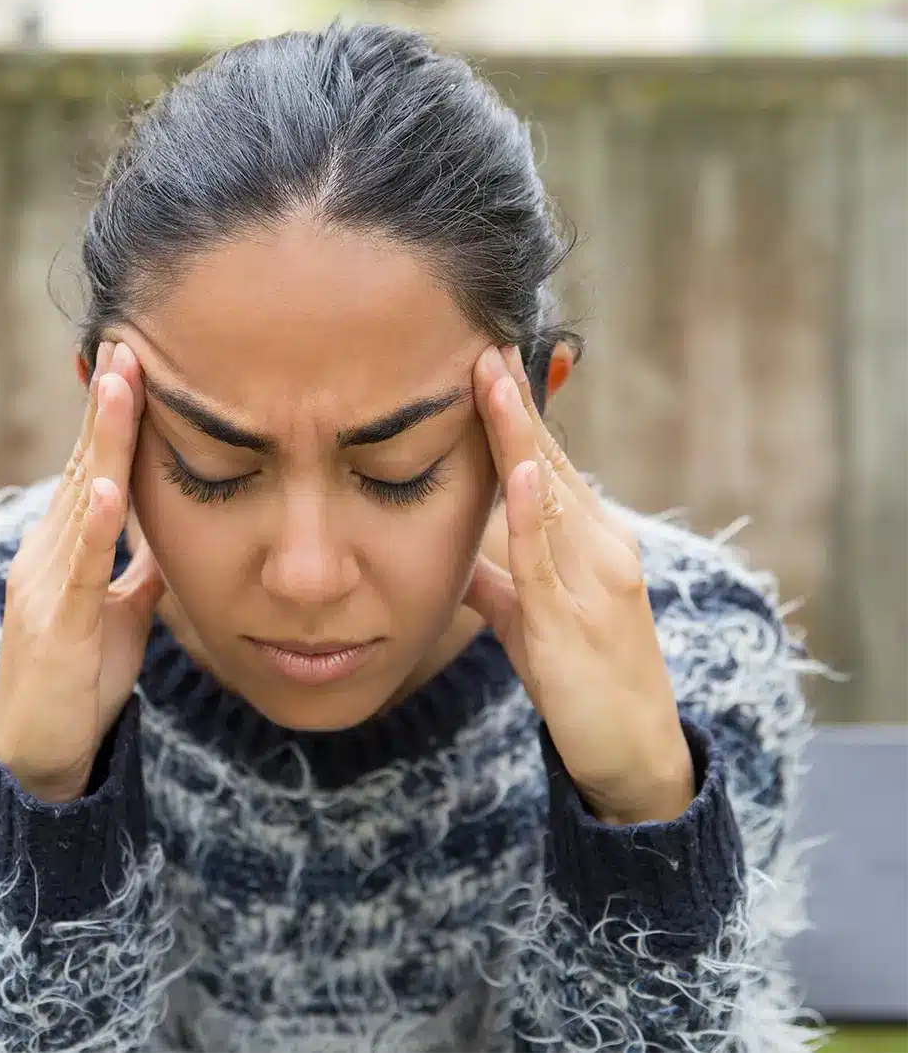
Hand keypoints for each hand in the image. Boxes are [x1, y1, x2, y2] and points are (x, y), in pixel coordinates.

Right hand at [0, 341, 164, 803]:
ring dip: (102, 441)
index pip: (94, 466)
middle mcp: (50, 550)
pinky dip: (97, 528)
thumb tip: (167, 534)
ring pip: (82, 500)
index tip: (133, 361)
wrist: (42, 747)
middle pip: (85, 464)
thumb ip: (138, 568)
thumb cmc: (82, 675)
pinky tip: (111, 489)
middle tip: (125, 342)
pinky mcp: (59, 623)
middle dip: (107, 405)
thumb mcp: (120, 610)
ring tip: (120, 385)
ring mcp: (49, 583)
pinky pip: (83, 569)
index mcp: (68, 544)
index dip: (114, 416)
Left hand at [463, 345, 694, 824]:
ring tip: (492, 377)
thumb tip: (461, 558)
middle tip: (484, 342)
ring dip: (519, 434)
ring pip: (548, 494)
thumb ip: (500, 583)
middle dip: (515, 404)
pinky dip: (533, 510)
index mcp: (588, 542)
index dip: (518, 416)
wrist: (632, 752)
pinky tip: (522, 468)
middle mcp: (599, 547)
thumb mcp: (529, 622)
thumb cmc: (580, 681)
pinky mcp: (574, 620)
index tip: (489, 365)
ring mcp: (593, 580)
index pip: (550, 465)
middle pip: (551, 462)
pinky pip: (545, 558)